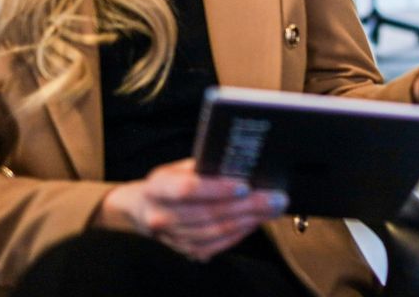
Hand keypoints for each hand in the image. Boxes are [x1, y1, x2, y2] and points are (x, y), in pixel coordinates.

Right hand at [93, 158, 287, 261]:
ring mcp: (172, 237)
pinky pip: (216, 245)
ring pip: (215, 231)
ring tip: (272, 209)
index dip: (217, 189)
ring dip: (248, 221)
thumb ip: (204, 167)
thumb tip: (242, 167)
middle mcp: (161, 216)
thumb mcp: (178, 167)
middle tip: (276, 198)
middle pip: (208, 213)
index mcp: (157, 188)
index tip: (245, 185)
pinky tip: (255, 222)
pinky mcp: (185, 250)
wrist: (142, 208)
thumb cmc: (168, 181)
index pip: (188, 189)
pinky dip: (239, 233)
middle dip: (247, 206)